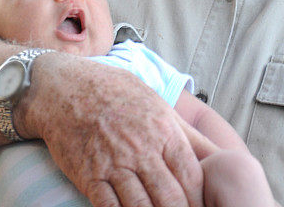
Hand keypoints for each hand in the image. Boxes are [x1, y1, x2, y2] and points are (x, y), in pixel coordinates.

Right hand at [17, 53, 212, 206]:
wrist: (62, 87)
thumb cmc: (114, 92)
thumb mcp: (156, 102)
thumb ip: (188, 133)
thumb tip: (220, 156)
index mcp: (162, 129)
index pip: (192, 178)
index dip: (200, 200)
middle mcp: (141, 148)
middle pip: (172, 199)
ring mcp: (113, 164)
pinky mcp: (89, 176)